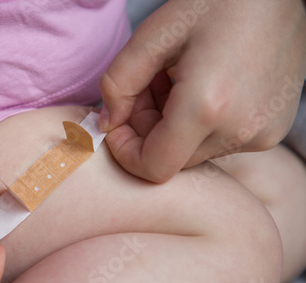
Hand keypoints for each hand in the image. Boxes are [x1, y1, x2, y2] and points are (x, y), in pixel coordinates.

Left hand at [99, 0, 305, 182]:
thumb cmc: (216, 3)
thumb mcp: (153, 35)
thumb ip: (118, 83)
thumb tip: (109, 123)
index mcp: (207, 107)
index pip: (153, 168)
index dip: (126, 152)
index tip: (118, 123)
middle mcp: (240, 130)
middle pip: (172, 159)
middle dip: (147, 130)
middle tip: (148, 87)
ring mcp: (261, 134)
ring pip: (193, 152)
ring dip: (173, 125)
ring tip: (177, 79)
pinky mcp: (273, 131)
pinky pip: (219, 143)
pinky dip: (199, 124)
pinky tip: (202, 87)